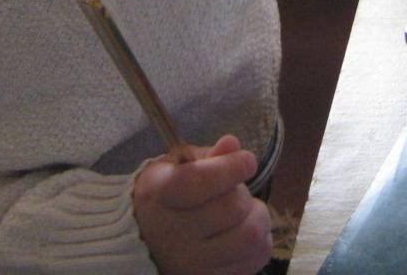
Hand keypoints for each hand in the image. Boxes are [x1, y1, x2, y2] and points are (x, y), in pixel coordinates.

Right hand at [133, 134, 271, 274]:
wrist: (146, 242)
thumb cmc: (167, 197)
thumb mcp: (177, 168)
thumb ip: (207, 156)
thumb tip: (232, 144)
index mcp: (159, 196)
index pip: (199, 182)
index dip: (230, 168)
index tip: (247, 160)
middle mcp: (172, 233)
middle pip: (231, 208)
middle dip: (243, 192)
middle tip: (236, 190)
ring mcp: (192, 263)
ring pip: (250, 236)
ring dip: (258, 217)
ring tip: (247, 211)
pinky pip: (256, 258)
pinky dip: (261, 241)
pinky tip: (246, 231)